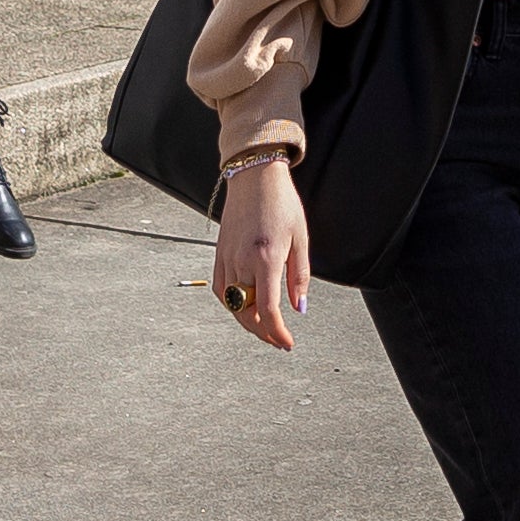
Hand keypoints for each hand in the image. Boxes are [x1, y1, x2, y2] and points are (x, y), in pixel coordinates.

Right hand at [211, 156, 308, 351]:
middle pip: (246, 313)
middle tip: (278, 340)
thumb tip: (299, 307)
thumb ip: (299, 277)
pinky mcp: (219, 254)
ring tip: (264, 327)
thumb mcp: (300, 239)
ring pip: (232, 304)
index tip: (287, 343)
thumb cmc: (281, 203)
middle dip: (263, 333)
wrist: (254, 177)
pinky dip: (232, 304)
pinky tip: (244, 307)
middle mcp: (242, 262)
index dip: (277, 333)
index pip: (268, 310)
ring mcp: (227, 258)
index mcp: (266, 259)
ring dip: (247, 321)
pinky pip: (221, 289)